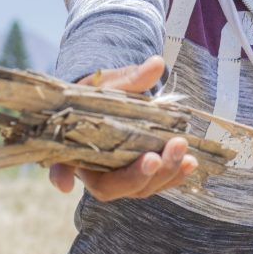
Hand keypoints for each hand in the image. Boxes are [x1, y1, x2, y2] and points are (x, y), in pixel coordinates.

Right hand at [48, 56, 198, 200]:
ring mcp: (119, 178)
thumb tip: (157, 64)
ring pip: (138, 189)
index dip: (61, 175)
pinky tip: (191, 163)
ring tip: (185, 156)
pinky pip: (156, 183)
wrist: (114, 102)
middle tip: (157, 157)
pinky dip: (174, 175)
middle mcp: (93, 169)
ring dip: (163, 175)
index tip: (66, 183)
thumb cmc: (103, 94)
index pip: (61, 165)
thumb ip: (132, 78)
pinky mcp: (140, 177)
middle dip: (138, 176)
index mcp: (73, 145)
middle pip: (111, 187)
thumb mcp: (111, 83)